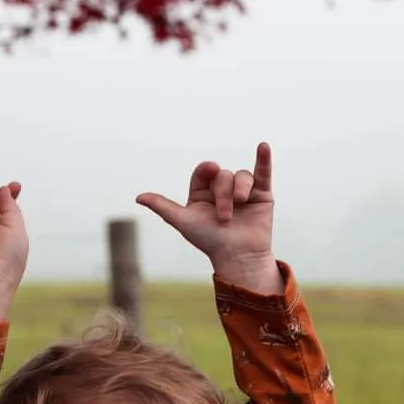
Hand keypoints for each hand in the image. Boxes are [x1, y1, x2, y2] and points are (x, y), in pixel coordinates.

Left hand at [136, 142, 280, 289]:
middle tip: (224, 217)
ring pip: (240, 175)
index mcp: (202, 194)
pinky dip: (264, 159)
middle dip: (223, 194)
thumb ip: (163, 207)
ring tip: (242, 204)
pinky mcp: (262, 194)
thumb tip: (138, 197)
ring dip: (240, 189)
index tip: (210, 170)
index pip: (202, 172)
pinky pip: (263, 172)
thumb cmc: (209, 241)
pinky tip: (263, 146)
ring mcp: (243, 192)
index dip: (206, 170)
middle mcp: (222, 190)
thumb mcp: (183, 222)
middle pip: (222, 176)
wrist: (238, 257)